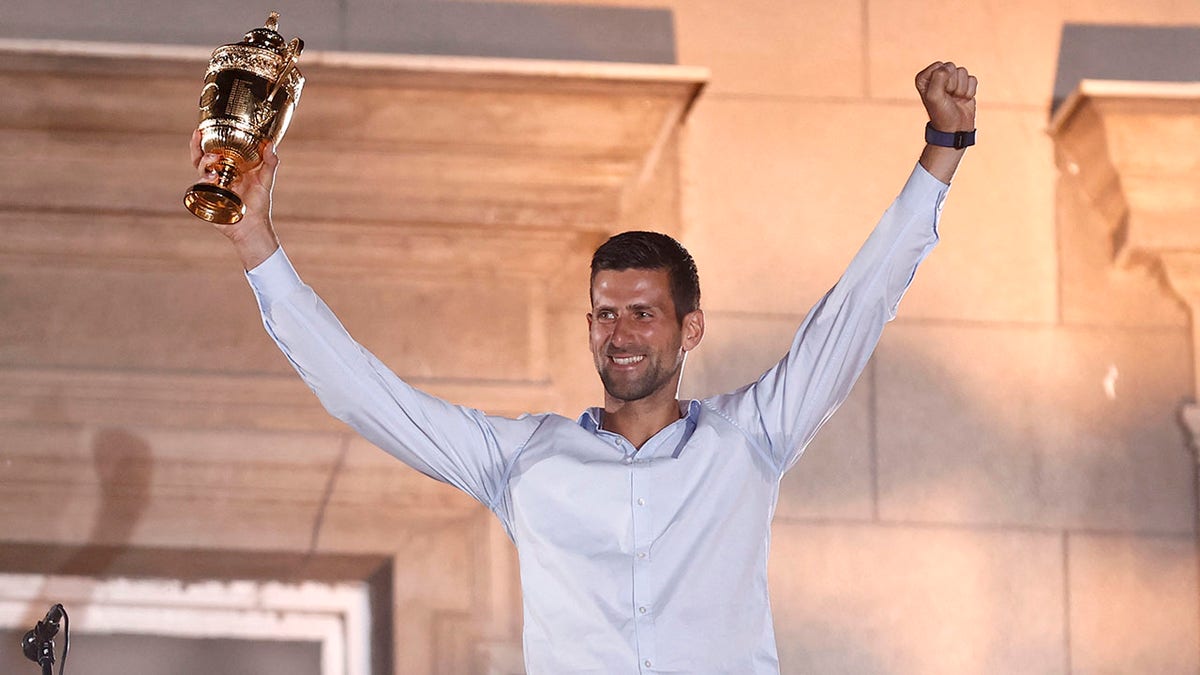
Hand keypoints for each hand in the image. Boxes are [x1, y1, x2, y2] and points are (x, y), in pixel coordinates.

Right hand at [189, 129, 280, 268]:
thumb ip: (269, 163)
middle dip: (199, 151)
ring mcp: (211, 188)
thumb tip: (270, 144)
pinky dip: (204, 184)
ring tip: (215, 172)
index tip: (199, 131)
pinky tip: (213, 182)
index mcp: (228, 168)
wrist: (253, 227)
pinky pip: (200, 190)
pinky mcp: (207, 201)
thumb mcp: (266, 181)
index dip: (203, 141)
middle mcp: (217, 176)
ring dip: (205, 168)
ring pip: (200, 172)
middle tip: (209, 151)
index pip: (213, 151)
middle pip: (200, 159)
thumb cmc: (259, 205)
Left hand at [915, 62, 976, 131]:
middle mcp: (936, 76)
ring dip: (961, 89)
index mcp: (924, 78)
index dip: (943, 80)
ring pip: (963, 72)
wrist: (955, 129)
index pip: (940, 66)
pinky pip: (972, 79)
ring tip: (955, 99)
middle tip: (948, 97)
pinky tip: (963, 99)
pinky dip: (970, 91)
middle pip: (952, 67)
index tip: (940, 94)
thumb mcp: (934, 96)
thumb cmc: (941, 113)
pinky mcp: (964, 85)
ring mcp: (951, 80)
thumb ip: (939, 77)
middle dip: (953, 84)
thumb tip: (950, 67)